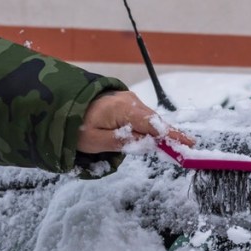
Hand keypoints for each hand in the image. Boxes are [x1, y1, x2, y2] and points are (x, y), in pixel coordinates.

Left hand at [77, 91, 194, 152]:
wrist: (62, 105)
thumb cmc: (75, 125)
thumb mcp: (94, 140)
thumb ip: (122, 142)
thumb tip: (147, 143)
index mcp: (122, 109)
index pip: (152, 124)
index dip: (171, 135)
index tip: (188, 144)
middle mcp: (130, 101)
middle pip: (154, 122)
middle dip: (167, 136)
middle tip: (184, 149)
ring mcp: (130, 101)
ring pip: (149, 121)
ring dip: (156, 134)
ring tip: (168, 147)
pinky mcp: (127, 104)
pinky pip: (143, 118)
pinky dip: (149, 129)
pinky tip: (154, 139)